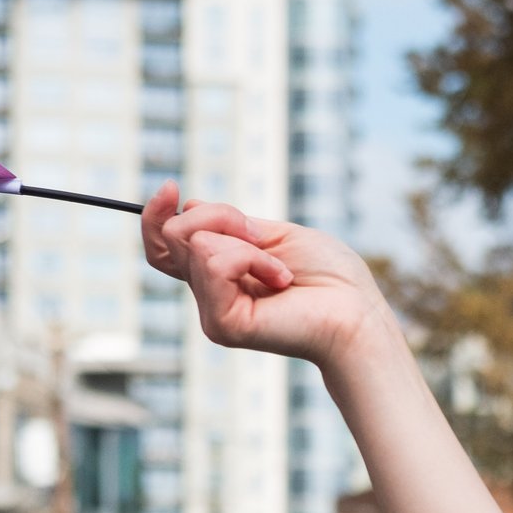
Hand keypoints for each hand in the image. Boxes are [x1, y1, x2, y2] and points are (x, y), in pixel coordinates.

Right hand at [150, 196, 387, 367]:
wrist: (357, 312)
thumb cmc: (329, 277)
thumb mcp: (270, 234)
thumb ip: (226, 225)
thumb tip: (185, 206)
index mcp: (218, 275)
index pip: (162, 245)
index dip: (155, 215)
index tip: (169, 187)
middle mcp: (209, 295)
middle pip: (176, 232)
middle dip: (220, 215)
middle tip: (260, 237)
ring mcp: (212, 313)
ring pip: (194, 242)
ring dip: (244, 241)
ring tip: (279, 269)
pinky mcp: (222, 325)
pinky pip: (215, 262)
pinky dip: (253, 259)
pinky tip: (279, 281)